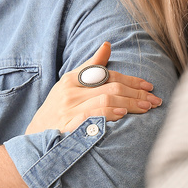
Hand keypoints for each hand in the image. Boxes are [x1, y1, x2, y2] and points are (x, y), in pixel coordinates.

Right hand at [25, 42, 162, 133]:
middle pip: (111, 86)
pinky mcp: (69, 125)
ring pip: (107, 99)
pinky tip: (124, 115)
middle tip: (155, 100)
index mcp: (71, 80)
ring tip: (146, 108)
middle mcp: (70, 92)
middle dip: (136, 93)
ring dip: (130, 103)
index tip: (149, 86)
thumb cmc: (56, 113)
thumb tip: (107, 45)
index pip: (107, 74)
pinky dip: (110, 114)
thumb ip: (90, 68)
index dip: (131, 79)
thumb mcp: (69, 87)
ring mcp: (69, 109)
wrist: (33, 142)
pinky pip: (94, 116)